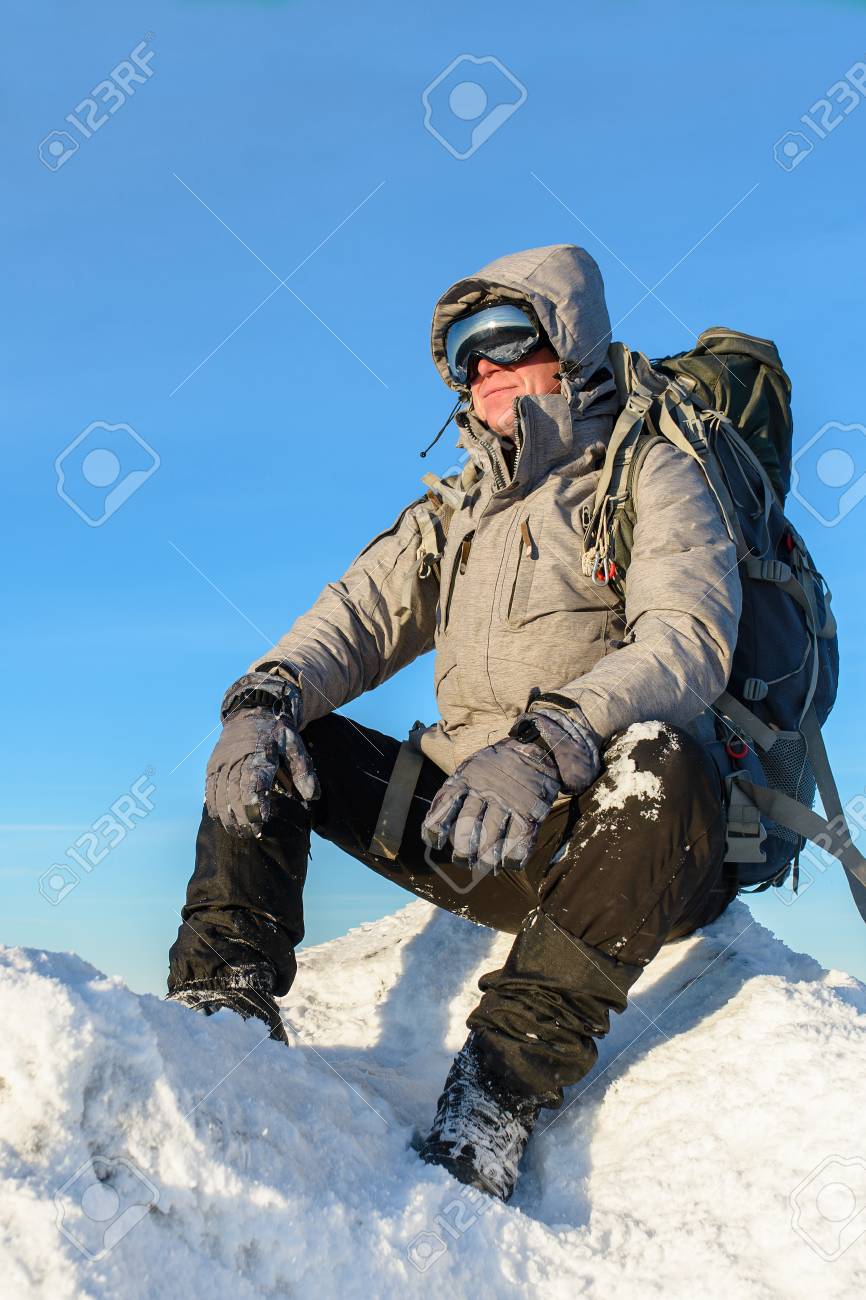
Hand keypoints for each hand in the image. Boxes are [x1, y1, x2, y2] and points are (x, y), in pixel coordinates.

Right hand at [204, 673, 318, 837]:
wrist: (253, 709)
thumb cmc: (277, 732)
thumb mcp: (295, 744)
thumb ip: (304, 770)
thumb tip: (313, 796)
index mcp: (260, 753)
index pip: (255, 781)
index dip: (257, 801)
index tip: (262, 820)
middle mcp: (237, 758)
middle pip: (235, 790)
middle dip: (242, 814)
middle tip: (251, 833)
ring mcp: (222, 761)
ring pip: (220, 791)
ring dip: (227, 814)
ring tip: (237, 832)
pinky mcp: (213, 764)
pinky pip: (210, 787)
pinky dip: (213, 803)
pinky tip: (218, 818)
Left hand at [421, 736, 561, 874]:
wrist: (536, 748)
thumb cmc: (497, 764)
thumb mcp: (472, 768)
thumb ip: (457, 789)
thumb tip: (439, 820)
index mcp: (466, 779)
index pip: (444, 805)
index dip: (436, 828)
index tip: (435, 844)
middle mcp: (485, 791)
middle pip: (468, 826)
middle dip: (463, 849)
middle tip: (463, 860)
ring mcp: (508, 801)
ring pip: (491, 837)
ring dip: (486, 857)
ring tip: (484, 866)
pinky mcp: (529, 810)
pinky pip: (519, 839)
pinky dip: (512, 856)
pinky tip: (508, 863)